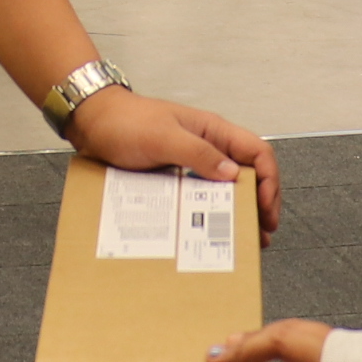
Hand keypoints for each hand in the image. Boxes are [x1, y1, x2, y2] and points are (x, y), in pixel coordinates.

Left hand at [69, 88, 280, 235]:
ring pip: (225, 188)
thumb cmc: (126, 122)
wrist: (92, 122)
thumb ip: (198, 154)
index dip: (269, 181)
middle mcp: (208, 146)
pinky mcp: (176, 175)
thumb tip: (232, 175)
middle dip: (258, 204)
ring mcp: (192, 162)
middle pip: (247, 175)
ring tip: (243, 239)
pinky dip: (209, 212)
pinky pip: (200, 195)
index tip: (265, 210)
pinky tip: (207, 230)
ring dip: (236, 212)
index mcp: (213, 131)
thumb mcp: (164, 137)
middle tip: (260, 234)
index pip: (258, 152)